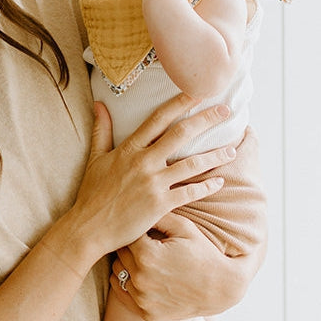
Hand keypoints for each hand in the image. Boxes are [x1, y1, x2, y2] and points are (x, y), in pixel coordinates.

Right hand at [59, 95, 235, 269]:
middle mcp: (143, 162)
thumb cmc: (91, 194)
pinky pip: (190, 192)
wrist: (88, 228)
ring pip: (192, 164)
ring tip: (232, 151)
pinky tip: (219, 182)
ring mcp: (153, 183)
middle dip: (206, 120)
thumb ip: (102, 130)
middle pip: (181, 134)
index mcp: (129, 149)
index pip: (159, 118)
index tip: (199, 92)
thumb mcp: (95, 158)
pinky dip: (207, 186)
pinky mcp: (160, 204)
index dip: (180, 102)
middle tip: (226, 111)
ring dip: (215, 156)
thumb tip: (99, 104)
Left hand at [110, 212, 264, 320]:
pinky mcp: (146, 313)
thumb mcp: (184, 227)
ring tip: (144, 259)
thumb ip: (158, 213)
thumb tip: (136, 202)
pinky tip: (140, 275)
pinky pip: (123, 293)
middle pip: (119, 254)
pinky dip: (128, 284)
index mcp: (147, 255)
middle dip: (129, 246)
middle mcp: (141, 279)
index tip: (141, 227)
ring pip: (118, 273)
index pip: (125, 235)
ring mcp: (142, 299)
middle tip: (143, 242)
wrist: (222, 288)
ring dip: (126, 265)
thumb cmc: (203, 253)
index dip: (134, 230)